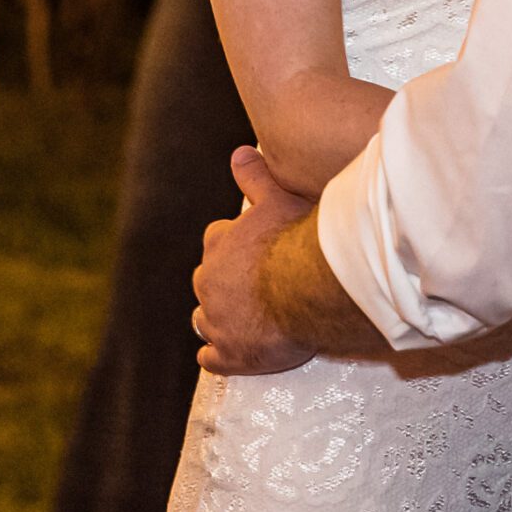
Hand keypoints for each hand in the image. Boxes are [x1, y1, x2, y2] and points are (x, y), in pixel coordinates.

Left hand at [192, 147, 318, 376]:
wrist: (307, 289)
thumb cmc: (295, 241)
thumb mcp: (276, 198)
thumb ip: (255, 177)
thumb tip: (239, 153)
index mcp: (218, 245)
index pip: (216, 241)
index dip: (234, 246)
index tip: (252, 251)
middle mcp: (208, 282)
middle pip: (207, 282)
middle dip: (223, 284)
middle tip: (251, 288)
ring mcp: (216, 320)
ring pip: (204, 320)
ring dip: (216, 319)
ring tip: (238, 321)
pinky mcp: (228, 354)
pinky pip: (211, 359)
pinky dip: (215, 357)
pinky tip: (223, 356)